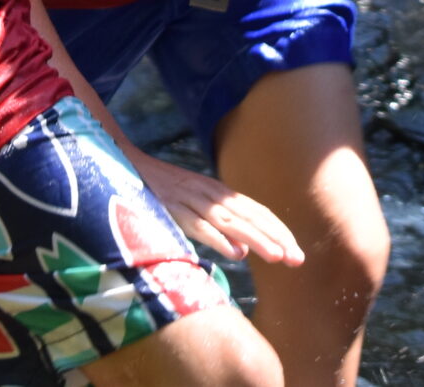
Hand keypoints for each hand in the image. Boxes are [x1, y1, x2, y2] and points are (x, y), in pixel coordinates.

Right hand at [128, 149, 303, 264]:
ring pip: (230, 221)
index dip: (278, 232)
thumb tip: (243, 251)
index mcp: (219, 193)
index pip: (257, 212)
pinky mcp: (172, 207)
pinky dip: (219, 239)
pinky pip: (199, 225)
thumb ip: (219, 226)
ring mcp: (192, 199)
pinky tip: (236, 253)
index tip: (296, 253)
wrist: (126, 163)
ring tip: (277, 258)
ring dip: (256, 239)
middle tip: (298, 260)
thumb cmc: (162, 191)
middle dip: (276, 238)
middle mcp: (211, 194)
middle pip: (250, 217)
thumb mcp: (195, 205)